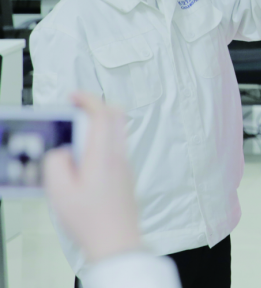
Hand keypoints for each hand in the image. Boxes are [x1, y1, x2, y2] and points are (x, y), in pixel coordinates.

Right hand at [43, 92, 141, 263]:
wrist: (117, 242)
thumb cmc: (91, 221)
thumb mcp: (60, 192)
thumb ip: (57, 164)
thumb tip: (62, 150)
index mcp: (104, 156)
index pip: (103, 115)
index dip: (88, 100)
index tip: (74, 97)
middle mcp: (119, 157)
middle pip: (117, 117)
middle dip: (96, 106)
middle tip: (74, 112)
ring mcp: (125, 165)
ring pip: (117, 132)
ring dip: (98, 125)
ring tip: (73, 139)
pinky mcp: (126, 175)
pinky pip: (115, 147)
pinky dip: (101, 142)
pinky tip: (83, 160)